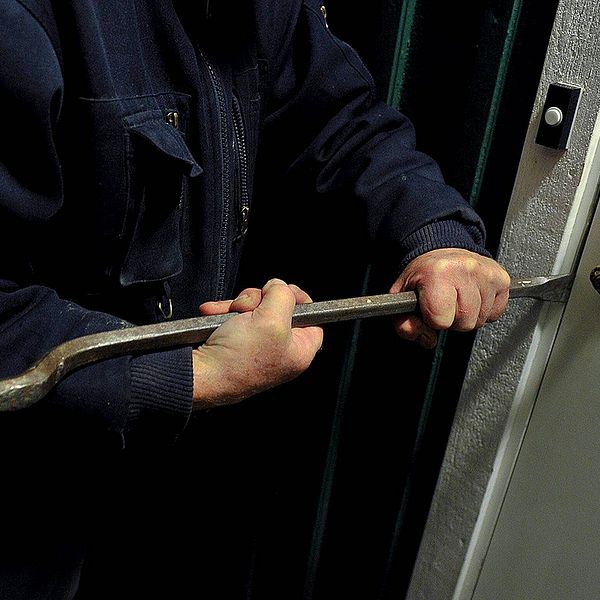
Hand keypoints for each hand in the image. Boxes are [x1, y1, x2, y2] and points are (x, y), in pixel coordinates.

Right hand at [192, 279, 323, 408]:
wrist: (200, 375)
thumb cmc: (237, 360)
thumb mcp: (271, 319)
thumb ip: (282, 295)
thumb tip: (278, 286)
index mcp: (299, 350)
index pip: (314, 317)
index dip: (300, 299)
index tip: (285, 290)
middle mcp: (281, 350)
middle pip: (280, 307)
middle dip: (259, 300)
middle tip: (250, 309)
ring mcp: (258, 346)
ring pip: (255, 309)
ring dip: (238, 305)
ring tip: (229, 316)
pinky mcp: (237, 343)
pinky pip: (235, 317)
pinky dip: (224, 313)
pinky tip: (214, 316)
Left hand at [390, 248, 509, 348]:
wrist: (439, 248)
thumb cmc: (422, 274)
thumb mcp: (401, 297)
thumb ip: (404, 324)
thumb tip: (428, 339)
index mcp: (437, 273)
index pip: (440, 320)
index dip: (433, 320)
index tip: (430, 308)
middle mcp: (464, 270)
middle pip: (464, 323)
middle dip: (452, 320)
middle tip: (445, 304)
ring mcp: (486, 273)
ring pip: (481, 320)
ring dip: (468, 316)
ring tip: (458, 299)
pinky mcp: (501, 278)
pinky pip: (496, 313)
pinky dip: (484, 310)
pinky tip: (472, 297)